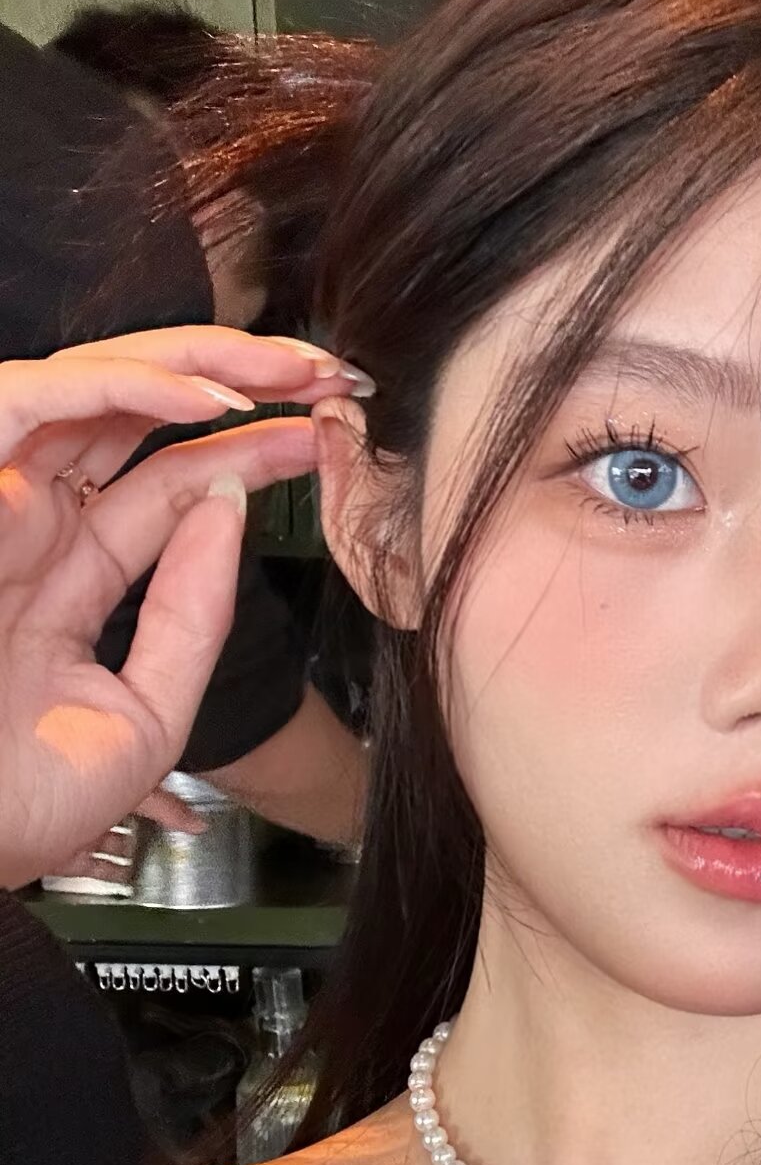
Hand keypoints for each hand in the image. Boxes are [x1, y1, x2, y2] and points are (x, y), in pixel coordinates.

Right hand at [0, 326, 370, 889]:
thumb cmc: (29, 799)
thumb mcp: (149, 708)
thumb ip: (193, 613)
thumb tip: (230, 512)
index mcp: (64, 576)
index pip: (166, 487)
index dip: (247, 456)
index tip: (325, 442)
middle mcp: (27, 523)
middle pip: (136, 419)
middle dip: (234, 385)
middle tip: (327, 379)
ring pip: (95, 386)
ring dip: (199, 365)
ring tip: (289, 371)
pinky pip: (39, 400)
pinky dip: (129, 389)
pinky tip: (211, 404)